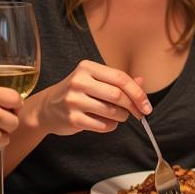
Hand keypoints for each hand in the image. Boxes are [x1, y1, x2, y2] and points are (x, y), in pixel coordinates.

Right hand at [33, 59, 150, 135]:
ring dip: (122, 117)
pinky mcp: (73, 118)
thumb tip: (141, 82)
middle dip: (133, 106)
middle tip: (140, 113)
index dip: (138, 92)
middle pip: (117, 95)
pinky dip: (111, 126)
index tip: (147, 105)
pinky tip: (107, 122)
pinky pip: (103, 125)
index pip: (120, 78)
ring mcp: (74, 100)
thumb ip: (117, 81)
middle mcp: (79, 82)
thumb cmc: (77, 92)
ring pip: (111, 111)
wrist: (47, 108)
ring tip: (120, 116)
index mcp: (87, 68)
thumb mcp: (94, 80)